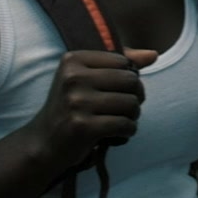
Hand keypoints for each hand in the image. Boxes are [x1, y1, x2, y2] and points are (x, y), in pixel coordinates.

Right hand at [27, 48, 156, 170]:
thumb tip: (153, 54)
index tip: (118, 91)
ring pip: (132, 103)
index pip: (123, 61)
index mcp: (73, 60)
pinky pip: (125, 124)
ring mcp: (76, 102)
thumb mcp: (87, 78)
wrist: (43, 143)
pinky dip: (128, 131)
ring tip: (121, 120)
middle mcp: (73, 78)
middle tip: (126, 108)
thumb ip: (120, 64)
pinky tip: (118, 134)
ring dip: (133, 116)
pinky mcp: (82, 126)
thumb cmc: (71, 107)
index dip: (128, 77)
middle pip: (131, 80)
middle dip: (136, 96)